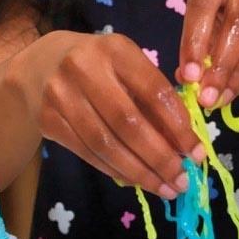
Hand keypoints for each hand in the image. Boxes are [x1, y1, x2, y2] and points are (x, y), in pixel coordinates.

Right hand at [26, 31, 205, 197]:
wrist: (40, 64)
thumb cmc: (102, 66)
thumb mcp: (129, 66)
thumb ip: (156, 99)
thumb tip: (185, 146)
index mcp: (116, 50)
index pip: (155, 93)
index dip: (179, 127)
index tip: (197, 153)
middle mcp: (85, 69)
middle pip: (129, 123)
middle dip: (160, 157)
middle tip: (183, 180)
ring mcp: (61, 96)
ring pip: (106, 144)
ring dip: (140, 172)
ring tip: (165, 188)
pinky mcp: (48, 120)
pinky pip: (88, 153)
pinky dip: (116, 170)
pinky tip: (137, 180)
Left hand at [177, 0, 238, 107]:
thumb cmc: (228, 6)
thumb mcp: (208, 17)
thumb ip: (197, 43)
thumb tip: (188, 79)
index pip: (203, 3)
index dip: (195, 42)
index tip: (190, 77)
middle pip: (238, 18)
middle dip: (223, 64)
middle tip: (210, 96)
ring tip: (227, 95)